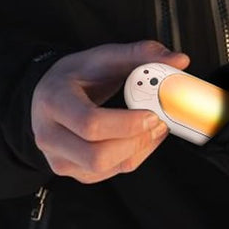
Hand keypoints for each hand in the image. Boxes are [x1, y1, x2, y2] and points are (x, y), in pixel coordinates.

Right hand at [31, 39, 189, 183]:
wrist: (51, 92)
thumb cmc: (76, 75)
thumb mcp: (105, 56)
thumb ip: (143, 54)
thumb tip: (178, 60)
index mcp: (55, 101)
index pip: (90, 124)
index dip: (127, 124)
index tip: (152, 113)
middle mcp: (49, 135)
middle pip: (96, 155)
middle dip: (136, 141)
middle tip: (158, 121)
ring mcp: (58, 158)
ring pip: (103, 169)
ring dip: (138, 150)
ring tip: (155, 127)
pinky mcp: (73, 171)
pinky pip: (107, 174)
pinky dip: (132, 157)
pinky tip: (142, 138)